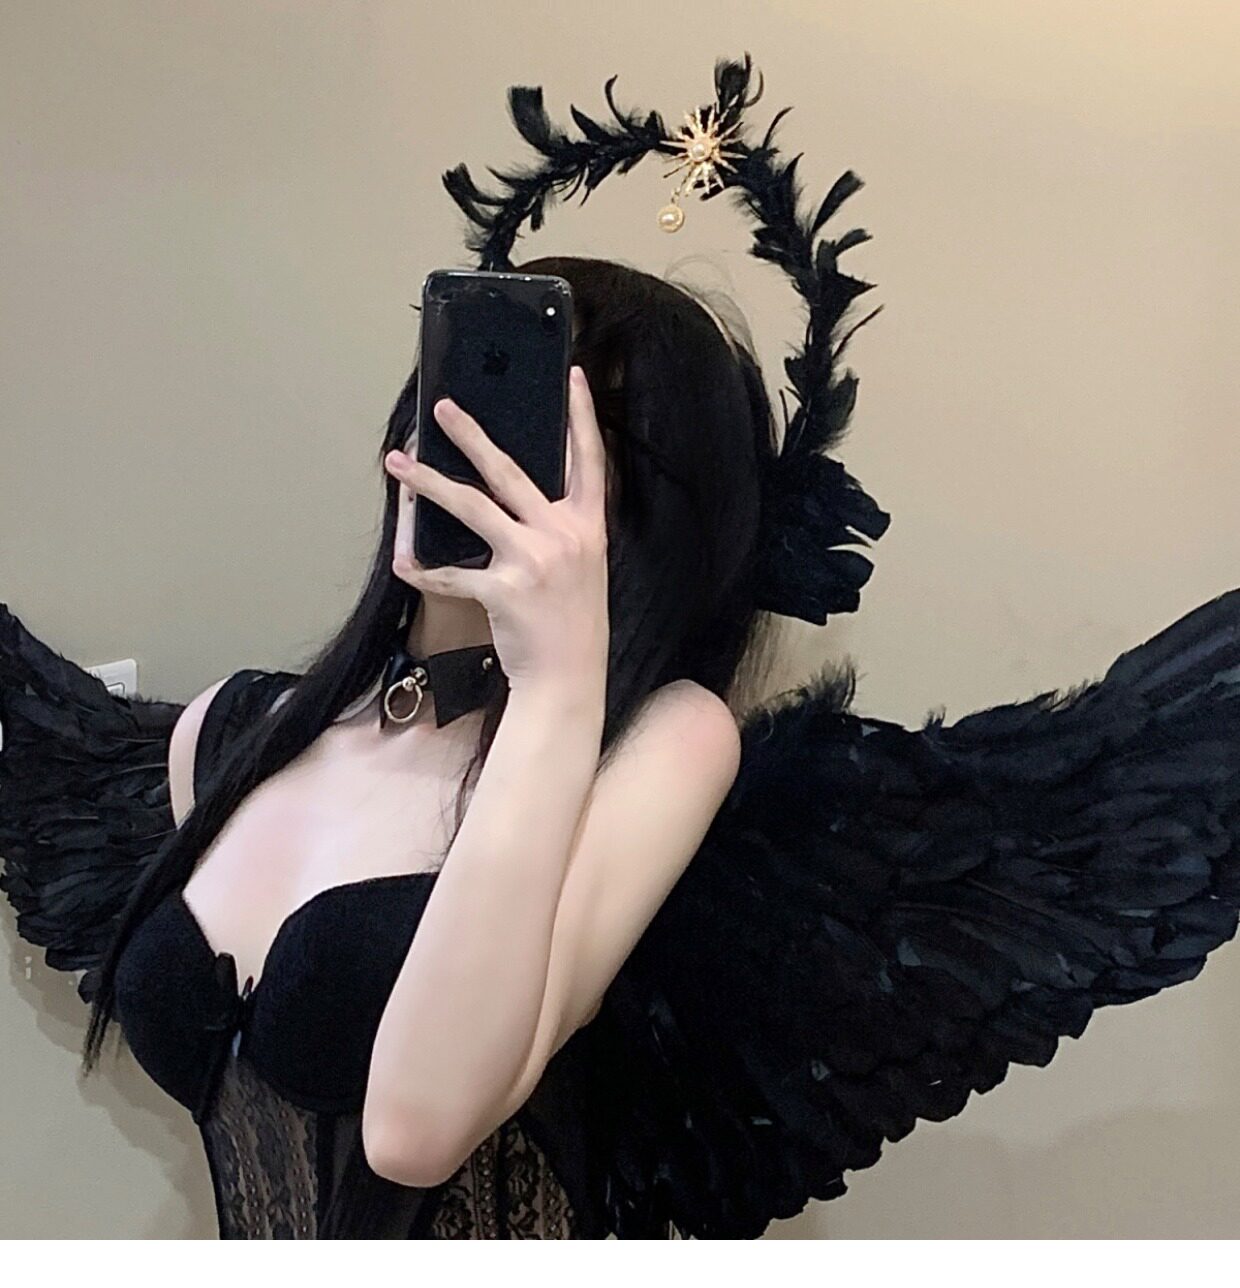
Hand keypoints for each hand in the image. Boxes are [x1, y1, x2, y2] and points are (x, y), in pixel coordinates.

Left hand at [384, 366, 609, 689]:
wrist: (568, 678)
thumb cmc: (572, 622)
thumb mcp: (583, 565)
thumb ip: (561, 526)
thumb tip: (519, 493)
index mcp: (588, 527)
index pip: (589, 461)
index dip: (583, 417)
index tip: (572, 378)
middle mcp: (563, 537)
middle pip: (510, 473)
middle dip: (473, 436)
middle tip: (444, 410)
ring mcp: (532, 562)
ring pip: (472, 508)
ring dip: (429, 484)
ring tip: (399, 464)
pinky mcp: (502, 591)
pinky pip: (451, 573)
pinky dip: (423, 568)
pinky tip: (403, 560)